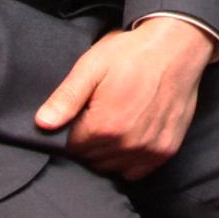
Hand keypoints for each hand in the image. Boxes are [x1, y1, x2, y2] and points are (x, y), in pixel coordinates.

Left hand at [38, 17, 217, 178]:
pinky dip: (130, 160)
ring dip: (108, 152)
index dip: (72, 130)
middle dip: (89, 142)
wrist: (176, 47)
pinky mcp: (166, 149)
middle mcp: (126, 144)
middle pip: (92, 159)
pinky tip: (130, 137)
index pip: (72, 148)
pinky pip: (137, 170)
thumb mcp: (91, 67)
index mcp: (103, 126)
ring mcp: (149, 149)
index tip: (82, 113)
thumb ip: (66, 98)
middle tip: (98, 114)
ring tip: (114, 123)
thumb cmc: (131, 53)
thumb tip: (42, 124)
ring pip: (113, 167)